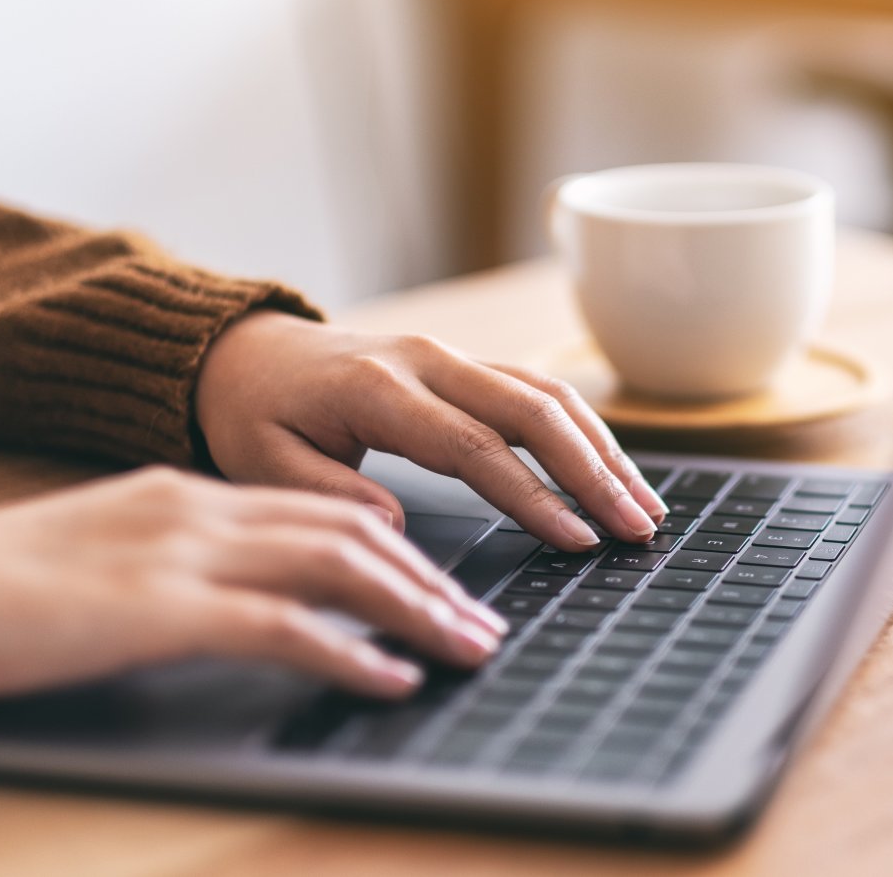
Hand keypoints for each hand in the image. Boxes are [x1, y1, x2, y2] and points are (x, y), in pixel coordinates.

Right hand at [0, 468, 506, 700]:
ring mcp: (185, 555)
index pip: (328, 510)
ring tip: (467, 649)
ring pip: (340, 568)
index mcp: (194, 495)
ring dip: (416, 612)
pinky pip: (284, 627)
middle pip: (354, 533)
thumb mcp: (113, 556)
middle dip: (431, 582)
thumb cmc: (0, 586)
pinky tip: (392, 679)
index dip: (400, 550)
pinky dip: (351, 653)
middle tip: (481, 625)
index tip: (446, 588)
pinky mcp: (161, 609)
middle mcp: (205, 511)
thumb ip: (188, 564)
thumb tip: (256, 596)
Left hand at [195, 313, 667, 549]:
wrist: (248, 354)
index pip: (474, 447)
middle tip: (638, 527)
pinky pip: (538, 390)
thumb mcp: (262, 463)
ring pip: (548, 395)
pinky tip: (614, 468)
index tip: (578, 538)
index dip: (533, 495)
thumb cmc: (257, 413)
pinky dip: (584, 430)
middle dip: (594, 473)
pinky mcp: (466, 365)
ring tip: (645, 505)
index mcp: (378, 391)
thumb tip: (397, 530)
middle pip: (532, 412)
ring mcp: (453, 358)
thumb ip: (329, 496)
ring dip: (603, 450)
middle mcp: (428, 362)